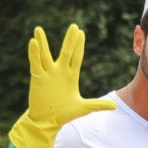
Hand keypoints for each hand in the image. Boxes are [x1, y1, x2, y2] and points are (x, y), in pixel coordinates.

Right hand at [8, 24, 115, 147]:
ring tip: (38, 29)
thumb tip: (115, 106)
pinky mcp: (37, 79)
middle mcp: (59, 72)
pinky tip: (33, 42)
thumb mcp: (83, 108)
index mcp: (70, 76)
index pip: (76, 57)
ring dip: (42, 42)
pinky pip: (35, 63)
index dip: (79, 45)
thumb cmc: (64, 113)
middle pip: (65, 51)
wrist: (47, 121)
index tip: (81, 32)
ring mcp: (47, 74)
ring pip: (44, 54)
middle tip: (73, 26)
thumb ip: (98, 104)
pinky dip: (34, 53)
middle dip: (69, 40)